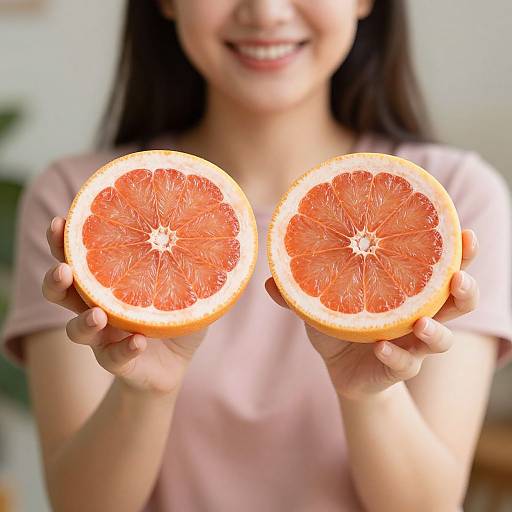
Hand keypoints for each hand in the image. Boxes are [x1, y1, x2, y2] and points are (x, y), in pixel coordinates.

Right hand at [42, 217, 206, 394]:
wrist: (175, 364)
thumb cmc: (175, 317)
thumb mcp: (188, 288)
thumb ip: (192, 264)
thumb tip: (213, 230)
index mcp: (107, 283)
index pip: (78, 258)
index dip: (63, 242)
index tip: (59, 221)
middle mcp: (98, 307)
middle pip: (61, 292)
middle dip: (56, 279)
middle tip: (63, 269)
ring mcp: (105, 338)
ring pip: (76, 331)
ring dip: (84, 321)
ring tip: (99, 314)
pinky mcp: (119, 362)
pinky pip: (113, 358)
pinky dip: (124, 349)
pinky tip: (138, 341)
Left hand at [265, 229, 478, 400]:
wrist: (338, 368)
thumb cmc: (338, 324)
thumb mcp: (319, 301)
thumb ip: (298, 290)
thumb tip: (267, 280)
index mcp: (406, 290)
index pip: (440, 267)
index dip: (458, 252)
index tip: (466, 233)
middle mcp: (418, 315)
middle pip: (457, 301)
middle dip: (465, 288)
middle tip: (459, 277)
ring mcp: (411, 345)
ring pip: (442, 339)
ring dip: (437, 330)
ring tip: (422, 322)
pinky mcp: (398, 368)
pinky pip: (405, 363)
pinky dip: (396, 355)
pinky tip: (381, 346)